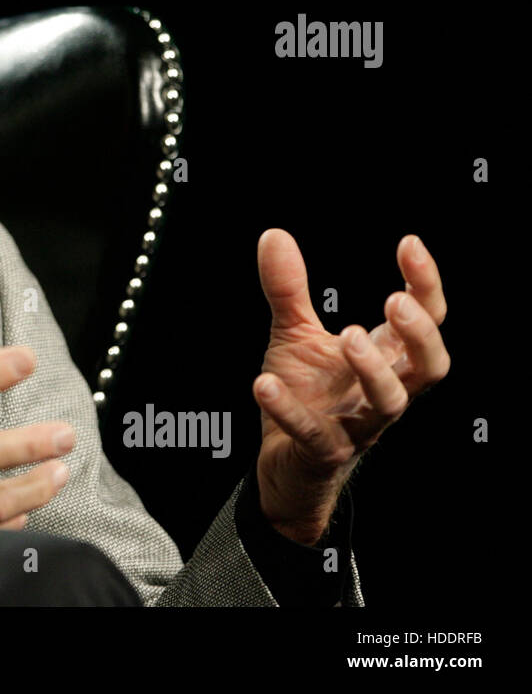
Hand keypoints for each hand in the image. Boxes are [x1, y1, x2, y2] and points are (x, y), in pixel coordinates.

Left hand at [252, 229, 449, 543]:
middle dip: (419, 334)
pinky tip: (263, 384)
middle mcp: (380, 390)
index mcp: (385, 357)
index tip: (409, 244)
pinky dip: (290, 411)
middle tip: (394, 301)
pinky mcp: (323, 452)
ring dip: (374, 369)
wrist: (283, 458)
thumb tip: (273, 235)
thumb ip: (290, 288)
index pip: (427, 320)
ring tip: (349, 335)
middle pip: (430, 367)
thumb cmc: (305, 391)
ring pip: (389, 403)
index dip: (426, 284)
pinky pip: (314, 434)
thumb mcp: (294, 333)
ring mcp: (357, 425)